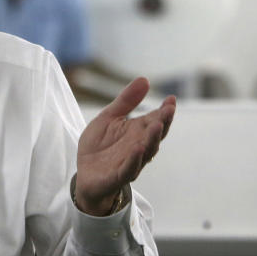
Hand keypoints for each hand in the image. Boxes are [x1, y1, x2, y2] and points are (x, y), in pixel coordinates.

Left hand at [74, 77, 175, 215]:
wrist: (84, 174)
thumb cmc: (99, 146)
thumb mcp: (108, 117)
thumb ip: (126, 101)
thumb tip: (145, 79)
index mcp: (138, 132)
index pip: (156, 120)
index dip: (165, 111)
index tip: (171, 99)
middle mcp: (138, 147)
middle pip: (155, 135)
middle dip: (163, 123)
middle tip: (169, 110)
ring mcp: (130, 162)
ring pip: (146, 152)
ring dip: (152, 139)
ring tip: (157, 125)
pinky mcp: (117, 176)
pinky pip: (129, 169)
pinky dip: (134, 159)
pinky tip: (138, 148)